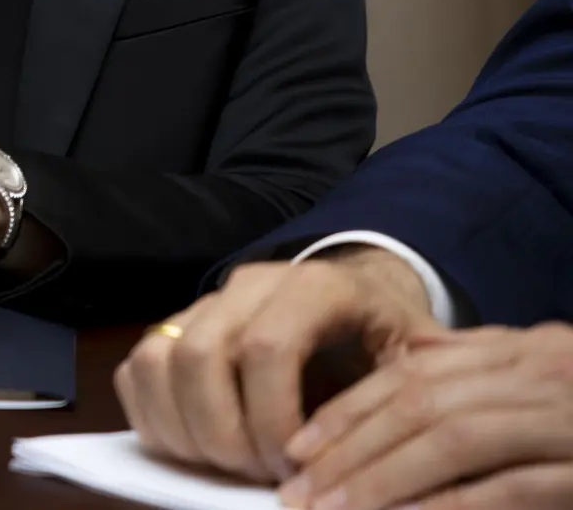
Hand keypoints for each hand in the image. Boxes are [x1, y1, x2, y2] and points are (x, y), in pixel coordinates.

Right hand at [116, 248, 440, 483]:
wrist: (356, 302)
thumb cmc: (388, 338)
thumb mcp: (420, 356)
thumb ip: (417, 385)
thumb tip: (416, 430)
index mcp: (312, 287)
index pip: (266, 347)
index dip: (271, 418)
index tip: (297, 467)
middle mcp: (245, 286)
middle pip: (199, 355)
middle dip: (224, 433)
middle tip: (260, 474)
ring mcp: (203, 304)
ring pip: (157, 360)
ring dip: (185, 430)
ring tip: (231, 465)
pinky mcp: (172, 328)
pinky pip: (136, 370)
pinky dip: (154, 419)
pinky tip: (198, 449)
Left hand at [278, 322, 572, 509]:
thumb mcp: (554, 369)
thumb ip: (487, 359)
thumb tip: (414, 354)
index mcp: (532, 351)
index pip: (416, 374)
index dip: (351, 410)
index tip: (299, 448)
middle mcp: (548, 373)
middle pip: (426, 404)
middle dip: (354, 449)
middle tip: (301, 492)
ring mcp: (572, 420)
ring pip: (459, 440)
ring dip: (388, 478)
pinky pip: (516, 486)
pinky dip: (456, 504)